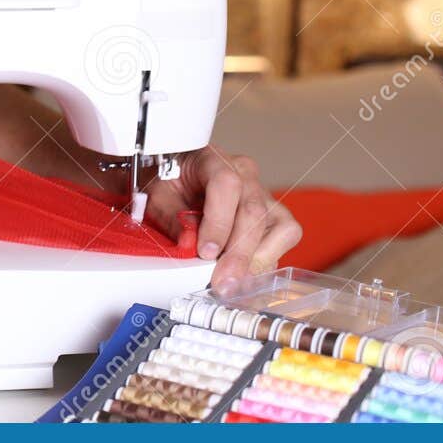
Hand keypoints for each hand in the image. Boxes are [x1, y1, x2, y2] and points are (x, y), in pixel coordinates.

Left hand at [145, 147, 301, 288]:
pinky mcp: (274, 212)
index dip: (219, 222)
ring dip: (257, 259)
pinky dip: (268, 258)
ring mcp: (263, 192)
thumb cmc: (170, 180)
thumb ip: (172, 217)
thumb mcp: (157, 194)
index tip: (206, 252)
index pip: (226, 185)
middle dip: (239, 254)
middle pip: (254, 212)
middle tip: (222, 282)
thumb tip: (190, 243)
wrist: (180, 172)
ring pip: (279, 226)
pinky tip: (246, 271)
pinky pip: (286, 235)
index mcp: (213, 160)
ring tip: (234, 280)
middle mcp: (245, 173)